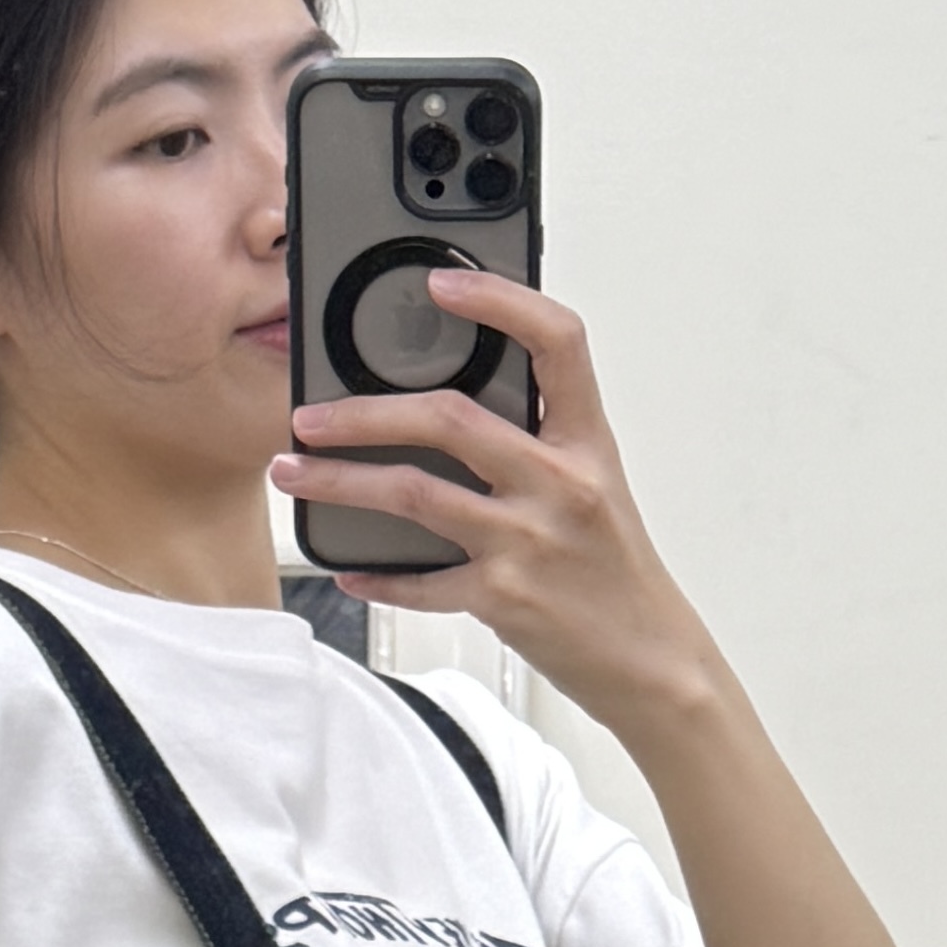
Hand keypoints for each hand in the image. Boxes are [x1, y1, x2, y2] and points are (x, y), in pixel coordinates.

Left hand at [274, 277, 723, 744]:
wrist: (652, 663)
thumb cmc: (616, 574)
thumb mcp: (597, 488)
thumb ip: (538, 442)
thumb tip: (455, 408)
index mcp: (586, 443)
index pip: (556, 342)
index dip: (499, 300)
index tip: (442, 283)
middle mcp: (559, 484)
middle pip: (449, 418)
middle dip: (363, 412)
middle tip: (310, 414)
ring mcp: (528, 542)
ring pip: (413, 493)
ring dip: (340, 481)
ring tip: (294, 472)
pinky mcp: (503, 599)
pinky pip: (420, 583)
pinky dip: (376, 576)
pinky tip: (347, 570)